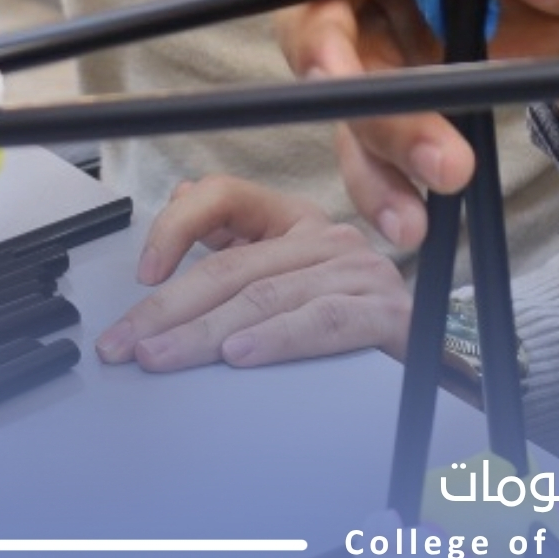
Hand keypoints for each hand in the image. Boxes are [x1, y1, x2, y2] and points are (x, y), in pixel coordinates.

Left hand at [92, 177, 408, 371]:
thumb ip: (236, 242)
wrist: (434, 362)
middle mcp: (326, 238)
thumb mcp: (285, 277)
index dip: (177, 227)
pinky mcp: (385, 313)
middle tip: (125, 343)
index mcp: (295, 222)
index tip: (142, 273)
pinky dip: (276, 340)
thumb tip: (180, 195)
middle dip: (168, 309)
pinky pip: (320, 322)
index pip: (227, 197)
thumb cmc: (348, 322)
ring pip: (264, 298)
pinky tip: (239, 355)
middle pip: (232, 265)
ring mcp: (358, 273)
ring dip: (204, 333)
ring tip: (163, 357)